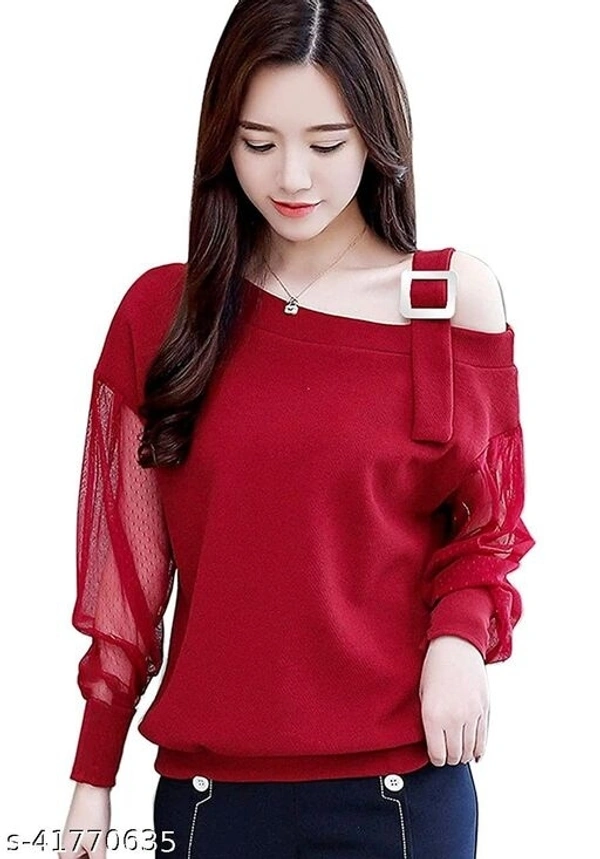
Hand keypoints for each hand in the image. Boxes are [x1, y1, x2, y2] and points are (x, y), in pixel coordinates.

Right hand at [61, 782, 110, 857]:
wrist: (92, 785)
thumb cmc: (92, 811)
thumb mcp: (99, 845)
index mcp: (66, 855)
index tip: (100, 856)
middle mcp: (67, 848)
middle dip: (94, 857)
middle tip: (102, 849)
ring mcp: (74, 838)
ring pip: (86, 856)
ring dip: (96, 854)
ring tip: (102, 836)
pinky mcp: (82, 830)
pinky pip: (89, 846)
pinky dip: (97, 847)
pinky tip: (104, 838)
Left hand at [419, 635, 489, 765]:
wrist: (456, 646)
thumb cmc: (434, 668)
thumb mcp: (423, 695)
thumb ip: (428, 722)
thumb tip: (435, 745)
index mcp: (433, 715)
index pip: (438, 755)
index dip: (436, 759)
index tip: (435, 756)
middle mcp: (454, 718)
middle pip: (455, 756)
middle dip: (450, 758)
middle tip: (446, 754)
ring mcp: (472, 715)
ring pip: (471, 751)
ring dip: (464, 755)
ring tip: (458, 750)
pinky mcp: (485, 710)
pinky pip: (483, 740)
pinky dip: (478, 749)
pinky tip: (474, 752)